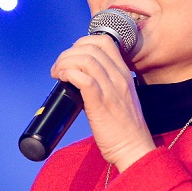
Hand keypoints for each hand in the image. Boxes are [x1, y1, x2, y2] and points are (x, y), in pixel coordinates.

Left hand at [49, 34, 155, 170]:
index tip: (70, 57)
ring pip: (85, 59)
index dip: (82, 43)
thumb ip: (105, 85)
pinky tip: (62, 79)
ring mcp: (111, 89)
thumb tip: (79, 80)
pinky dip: (69, 74)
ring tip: (57, 74)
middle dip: (68, 53)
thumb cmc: (123, 129)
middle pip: (91, 47)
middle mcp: (119, 77)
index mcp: (124, 73)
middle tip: (58, 68)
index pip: (104, 41)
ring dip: (65, 62)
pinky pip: (83, 79)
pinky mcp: (101, 104)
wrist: (134, 149)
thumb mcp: (119, 98)